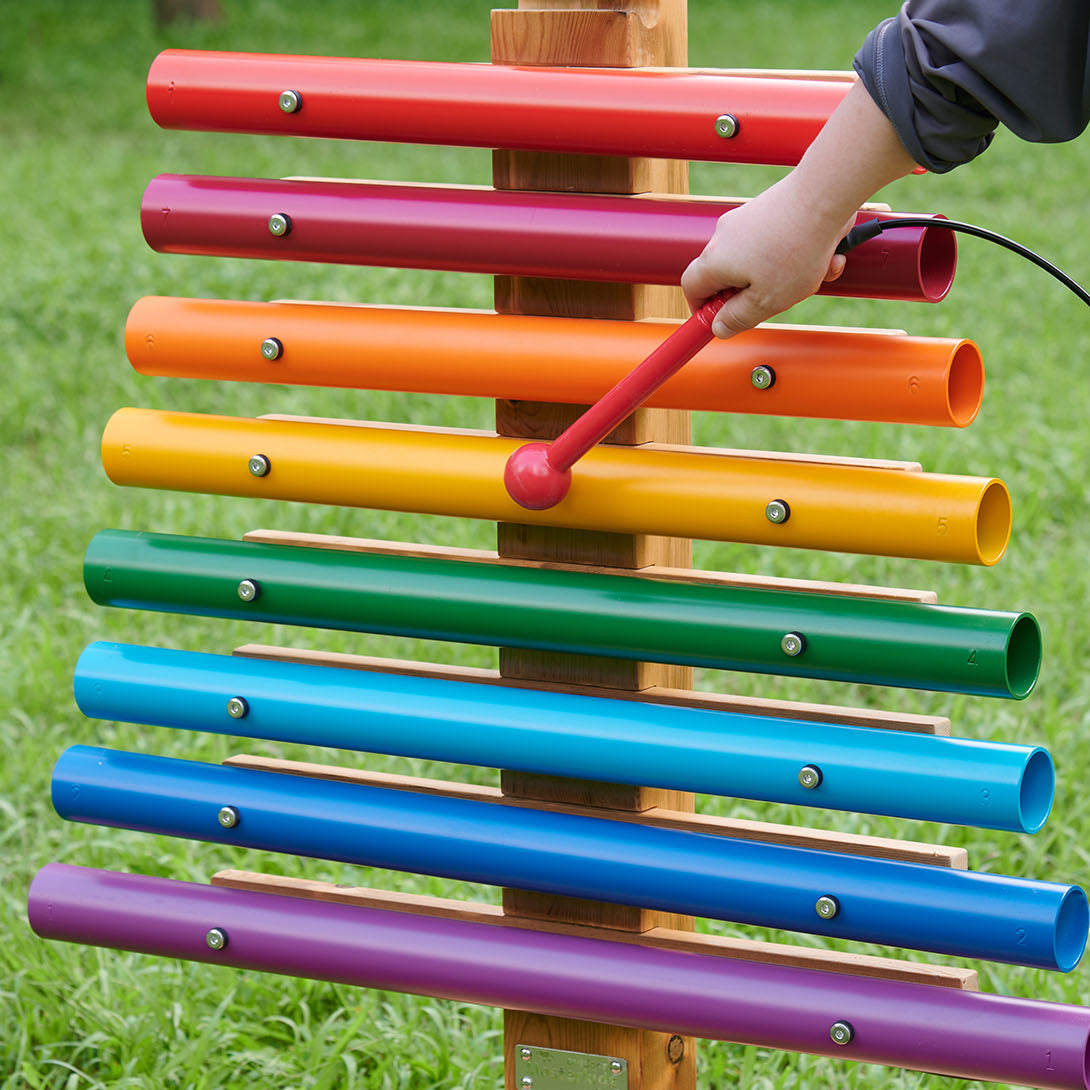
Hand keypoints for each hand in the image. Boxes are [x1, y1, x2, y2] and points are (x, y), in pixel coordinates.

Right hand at [681, 174, 853, 338]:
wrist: (825, 194)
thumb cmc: (795, 249)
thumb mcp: (766, 300)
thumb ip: (739, 318)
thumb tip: (720, 327)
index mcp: (715, 261)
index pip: (692, 288)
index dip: (702, 309)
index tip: (721, 321)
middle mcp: (724, 236)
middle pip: (727, 275)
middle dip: (754, 293)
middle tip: (777, 300)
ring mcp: (746, 218)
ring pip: (759, 259)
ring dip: (785, 275)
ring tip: (814, 276)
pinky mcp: (769, 208)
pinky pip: (777, 241)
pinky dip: (797, 254)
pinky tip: (824, 257)